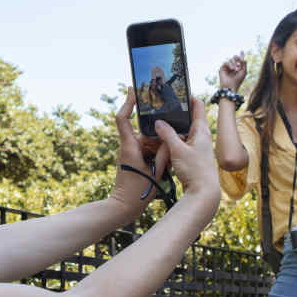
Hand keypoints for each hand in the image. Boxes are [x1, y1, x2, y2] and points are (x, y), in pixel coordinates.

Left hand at [111, 88, 169, 214]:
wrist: (123, 207)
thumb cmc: (136, 191)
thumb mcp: (155, 171)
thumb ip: (164, 153)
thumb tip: (171, 137)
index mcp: (129, 146)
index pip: (123, 118)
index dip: (128, 102)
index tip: (134, 90)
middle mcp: (129, 146)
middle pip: (145, 130)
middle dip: (159, 134)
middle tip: (173, 137)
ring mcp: (132, 152)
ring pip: (150, 140)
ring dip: (161, 146)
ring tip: (170, 159)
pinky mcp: (136, 158)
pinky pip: (149, 149)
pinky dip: (158, 153)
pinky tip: (168, 163)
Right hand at [150, 98, 218, 204]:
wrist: (204, 192)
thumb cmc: (195, 170)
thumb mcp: (178, 150)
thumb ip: (167, 134)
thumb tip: (159, 122)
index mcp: (202, 130)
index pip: (198, 106)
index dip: (189, 96)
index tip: (177, 90)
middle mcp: (202, 136)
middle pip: (190, 117)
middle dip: (178, 112)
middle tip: (164, 105)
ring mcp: (198, 146)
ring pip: (185, 131)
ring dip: (174, 127)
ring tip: (160, 121)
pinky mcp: (194, 155)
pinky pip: (183, 142)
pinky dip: (174, 139)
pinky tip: (164, 141)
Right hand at [218, 53, 246, 90]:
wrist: (230, 86)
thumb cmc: (238, 80)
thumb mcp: (243, 72)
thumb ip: (244, 64)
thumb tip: (243, 59)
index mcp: (238, 68)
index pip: (239, 60)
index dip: (241, 55)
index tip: (242, 50)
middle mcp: (232, 67)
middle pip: (235, 58)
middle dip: (237, 58)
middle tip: (239, 62)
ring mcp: (227, 67)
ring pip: (231, 59)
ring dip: (234, 63)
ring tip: (235, 69)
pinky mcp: (222, 68)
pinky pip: (226, 62)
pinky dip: (230, 64)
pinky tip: (232, 68)